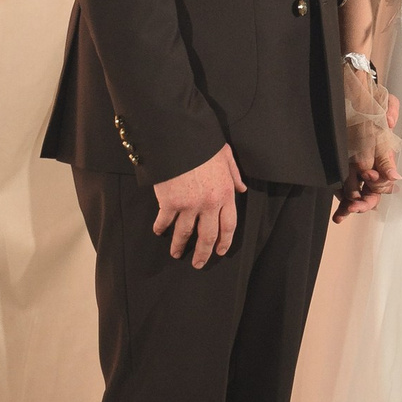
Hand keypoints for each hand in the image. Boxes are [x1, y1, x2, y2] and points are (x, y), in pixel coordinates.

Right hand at [151, 144, 245, 266]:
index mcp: (225, 193)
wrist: (179, 137)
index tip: (220, 251)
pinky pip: (165, 221)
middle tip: (198, 264)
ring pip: (185, 233)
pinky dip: (161, 228)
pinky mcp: (169, 203)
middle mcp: (209, 204)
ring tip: (176, 254)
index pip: (229, 225)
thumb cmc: (203, 143)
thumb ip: (235, 174)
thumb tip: (242, 189)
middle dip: (203, 253)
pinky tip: (158, 232)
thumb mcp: (226, 156)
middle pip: (208, 236)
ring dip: (180, 246)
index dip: (225, 241)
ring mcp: (189, 205)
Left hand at [335, 70, 400, 221]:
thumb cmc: (368, 97)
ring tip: (342, 215)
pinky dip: (342, 202)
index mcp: (383, 152)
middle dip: (366, 201)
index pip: (386, 175)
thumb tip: (389, 123)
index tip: (368, 174)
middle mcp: (372, 162)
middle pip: (373, 190)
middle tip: (355, 206)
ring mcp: (356, 166)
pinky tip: (338, 215)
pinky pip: (344, 189)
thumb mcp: (381, 101)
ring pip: (359, 193)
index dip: (379, 180)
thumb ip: (389, 111)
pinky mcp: (342, 167)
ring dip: (352, 206)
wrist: (349, 90)